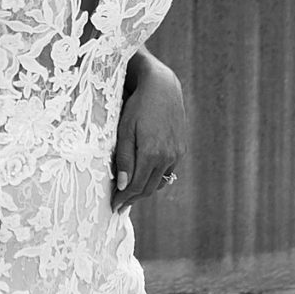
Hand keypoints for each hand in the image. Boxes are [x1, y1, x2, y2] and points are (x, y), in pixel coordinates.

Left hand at [112, 53, 185, 208]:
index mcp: (152, 153)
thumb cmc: (138, 106)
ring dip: (144, 190)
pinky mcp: (181, 149)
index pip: (136, 186)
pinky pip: (168, 172)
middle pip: (148, 188)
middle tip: (119, 204)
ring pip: (159, 182)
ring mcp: (177, 154)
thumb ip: (124, 159)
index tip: (113, 206)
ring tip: (130, 194)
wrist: (163, 87)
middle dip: (133, 198)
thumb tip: (123, 185)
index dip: (124, 198)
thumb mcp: (125, 130)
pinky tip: (145, 178)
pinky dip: (155, 179)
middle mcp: (168, 156)